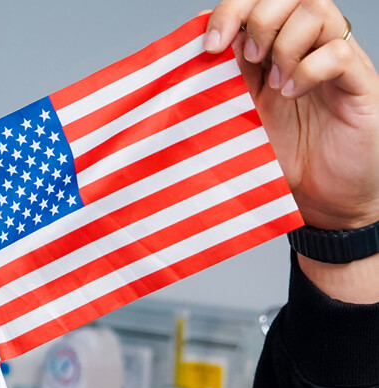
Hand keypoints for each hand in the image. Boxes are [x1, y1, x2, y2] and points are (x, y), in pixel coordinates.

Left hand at [208, 0, 378, 229]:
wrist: (322, 201)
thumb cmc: (282, 160)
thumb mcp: (239, 117)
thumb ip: (223, 81)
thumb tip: (194, 50)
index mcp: (274, 50)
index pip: (258, 1)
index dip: (233, 9)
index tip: (211, 44)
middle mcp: (307, 48)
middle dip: (259, 20)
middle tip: (249, 62)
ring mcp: (336, 62)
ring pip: (317, 11)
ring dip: (285, 43)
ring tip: (275, 83)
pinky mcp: (359, 83)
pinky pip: (338, 50)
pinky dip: (309, 68)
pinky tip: (294, 93)